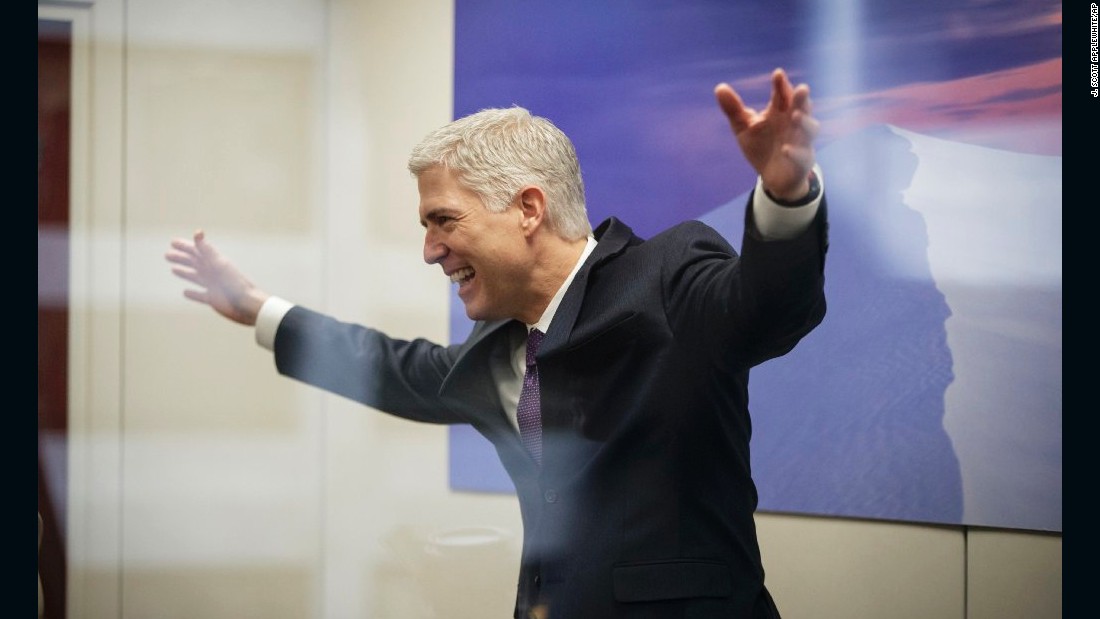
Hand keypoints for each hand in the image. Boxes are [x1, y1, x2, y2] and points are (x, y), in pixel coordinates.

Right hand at [165, 230, 269, 325]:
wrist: (247, 305)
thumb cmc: (234, 283)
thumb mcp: (218, 264)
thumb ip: (207, 250)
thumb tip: (197, 232)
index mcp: (214, 263)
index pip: (197, 251)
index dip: (185, 246)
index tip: (172, 242)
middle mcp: (213, 273)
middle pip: (194, 263)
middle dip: (181, 258)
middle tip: (167, 254)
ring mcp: (213, 286)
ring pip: (196, 277)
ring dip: (184, 272)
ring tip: (173, 269)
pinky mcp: (213, 299)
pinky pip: (200, 295)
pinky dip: (192, 294)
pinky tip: (185, 292)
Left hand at [715, 68, 818, 200]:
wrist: (773, 177)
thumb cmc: (761, 146)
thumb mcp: (744, 127)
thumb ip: (733, 109)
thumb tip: (719, 87)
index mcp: (780, 112)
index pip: (782, 95)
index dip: (781, 85)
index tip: (778, 73)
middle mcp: (794, 123)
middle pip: (802, 107)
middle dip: (802, 99)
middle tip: (802, 88)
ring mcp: (801, 141)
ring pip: (809, 129)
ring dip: (804, 122)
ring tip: (795, 116)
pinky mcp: (803, 161)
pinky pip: (802, 155)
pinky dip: (795, 152)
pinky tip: (786, 149)